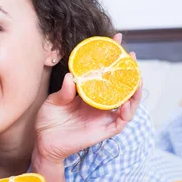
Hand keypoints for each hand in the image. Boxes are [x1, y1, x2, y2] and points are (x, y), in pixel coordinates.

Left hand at [34, 33, 142, 164]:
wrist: (44, 142)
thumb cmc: (49, 120)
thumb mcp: (54, 101)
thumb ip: (64, 91)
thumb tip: (71, 77)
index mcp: (89, 93)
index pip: (105, 72)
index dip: (112, 56)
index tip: (117, 39)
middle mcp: (100, 104)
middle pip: (121, 86)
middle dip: (129, 71)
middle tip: (131, 56)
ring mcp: (103, 117)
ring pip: (128, 103)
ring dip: (135, 91)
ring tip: (137, 79)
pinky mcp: (104, 131)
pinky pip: (120, 122)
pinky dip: (127, 113)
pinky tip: (126, 103)